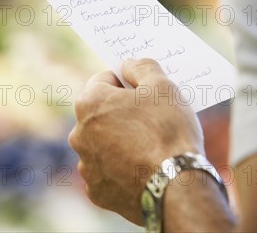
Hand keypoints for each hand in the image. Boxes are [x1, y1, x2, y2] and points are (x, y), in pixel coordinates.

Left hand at [68, 58, 204, 224]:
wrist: (178, 187)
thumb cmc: (168, 130)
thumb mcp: (161, 85)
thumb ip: (141, 67)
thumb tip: (128, 64)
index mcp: (89, 103)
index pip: (104, 79)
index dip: (126, 82)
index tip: (145, 92)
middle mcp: (79, 134)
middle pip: (101, 112)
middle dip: (121, 112)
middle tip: (151, 118)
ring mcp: (86, 166)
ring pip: (103, 143)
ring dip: (119, 140)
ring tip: (150, 146)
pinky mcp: (98, 192)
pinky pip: (108, 172)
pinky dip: (122, 168)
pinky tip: (143, 168)